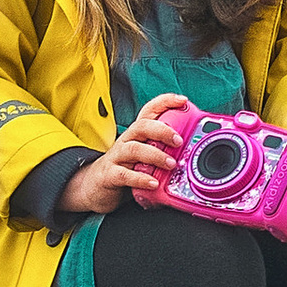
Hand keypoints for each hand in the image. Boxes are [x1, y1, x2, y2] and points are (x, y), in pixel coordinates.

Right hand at [65, 99, 189, 217]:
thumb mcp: (144, 156)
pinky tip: (153, 183)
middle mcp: (126, 141)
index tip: (183, 101)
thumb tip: (192, 151)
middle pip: (142, 126)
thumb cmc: (125, 168)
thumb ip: (163, 151)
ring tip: (171, 164)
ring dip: (155, 155)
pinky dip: (140, 178)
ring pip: (133, 149)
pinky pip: (124, 175)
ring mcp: (116, 157)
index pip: (149, 111)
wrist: (94, 186)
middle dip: (162, 130)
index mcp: (137, 134)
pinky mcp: (110, 175)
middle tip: (179, 140)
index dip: (165, 102)